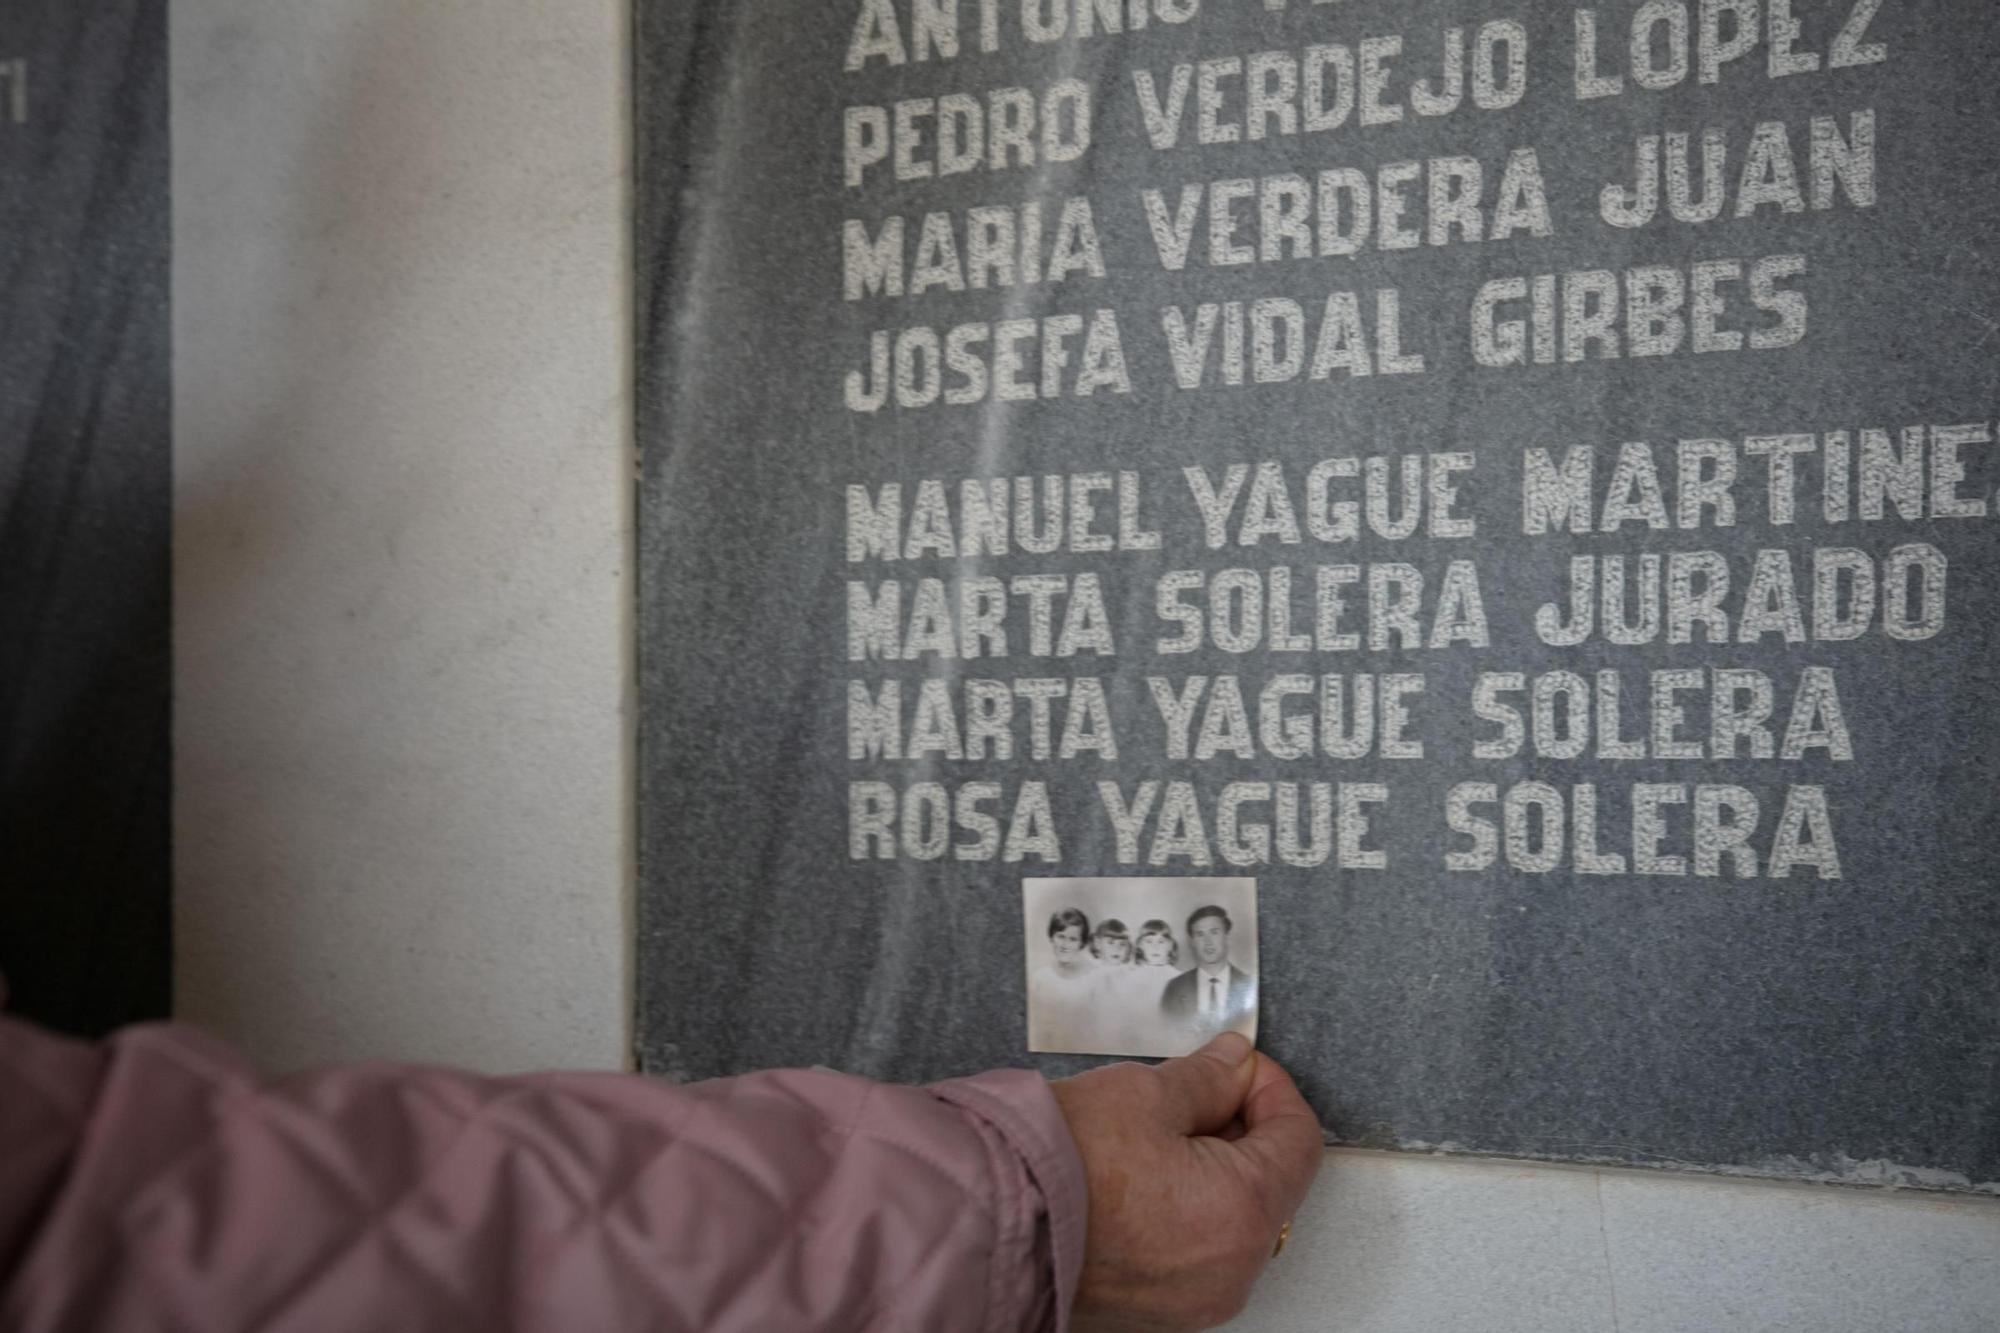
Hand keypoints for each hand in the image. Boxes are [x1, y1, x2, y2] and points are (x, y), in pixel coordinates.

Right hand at [1049, 1034, 1322, 1331]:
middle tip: (1196, 1092)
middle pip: (1270, 1183)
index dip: (1271, 1088)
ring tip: (1154, 1135)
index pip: (1299, 1139)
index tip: (1241, 1067)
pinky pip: (1196, 1253)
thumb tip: (1234, 1065)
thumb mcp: (1145, 1093)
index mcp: (1243, 1212)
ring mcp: (1194, 1299)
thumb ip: (1208, 1078)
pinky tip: (1138, 1177)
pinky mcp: (1158, 1310)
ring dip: (1212, 1171)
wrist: (985, 1221)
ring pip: (1232, 1220)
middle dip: (1240, 1128)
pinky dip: (1183, 1211)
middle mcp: (1230, 1270)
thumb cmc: (1056, 1167)